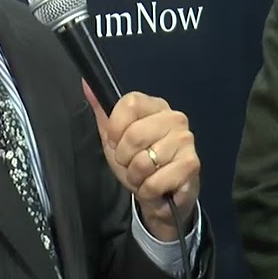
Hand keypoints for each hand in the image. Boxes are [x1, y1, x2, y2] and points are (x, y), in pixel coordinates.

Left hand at [83, 80, 200, 241]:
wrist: (162, 194)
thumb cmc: (138, 161)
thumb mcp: (115, 138)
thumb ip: (102, 112)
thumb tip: (86, 84)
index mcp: (155, 106)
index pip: (130, 104)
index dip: (116, 129)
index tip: (117, 142)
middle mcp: (174, 118)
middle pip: (134, 135)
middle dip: (124, 158)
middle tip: (131, 164)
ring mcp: (185, 140)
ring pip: (144, 162)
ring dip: (136, 177)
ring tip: (144, 176)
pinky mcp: (191, 165)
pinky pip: (154, 182)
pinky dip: (148, 191)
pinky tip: (156, 187)